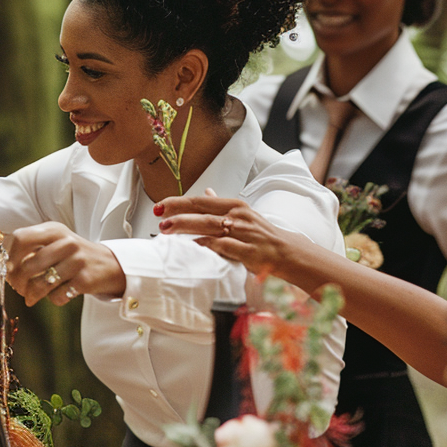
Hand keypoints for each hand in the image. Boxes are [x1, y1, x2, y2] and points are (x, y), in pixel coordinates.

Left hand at [5, 222, 125, 306]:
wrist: (109, 264)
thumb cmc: (73, 256)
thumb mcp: (55, 243)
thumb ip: (32, 249)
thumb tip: (6, 267)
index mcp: (54, 230)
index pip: (21, 238)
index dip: (10, 256)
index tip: (8, 269)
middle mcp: (66, 242)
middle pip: (28, 265)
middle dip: (17, 281)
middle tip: (18, 288)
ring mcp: (76, 260)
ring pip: (41, 283)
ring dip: (32, 294)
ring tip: (31, 297)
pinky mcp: (84, 280)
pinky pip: (57, 295)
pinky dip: (53, 299)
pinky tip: (57, 294)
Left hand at [156, 190, 291, 276]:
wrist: (289, 253)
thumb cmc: (263, 235)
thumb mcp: (242, 215)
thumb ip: (221, 205)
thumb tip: (206, 193)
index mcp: (234, 206)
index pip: (201, 201)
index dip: (178, 202)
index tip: (160, 206)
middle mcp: (238, 217)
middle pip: (202, 211)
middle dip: (177, 212)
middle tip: (158, 215)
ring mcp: (244, 233)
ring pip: (210, 226)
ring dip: (186, 226)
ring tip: (166, 228)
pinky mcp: (249, 251)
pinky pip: (225, 246)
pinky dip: (209, 244)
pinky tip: (195, 245)